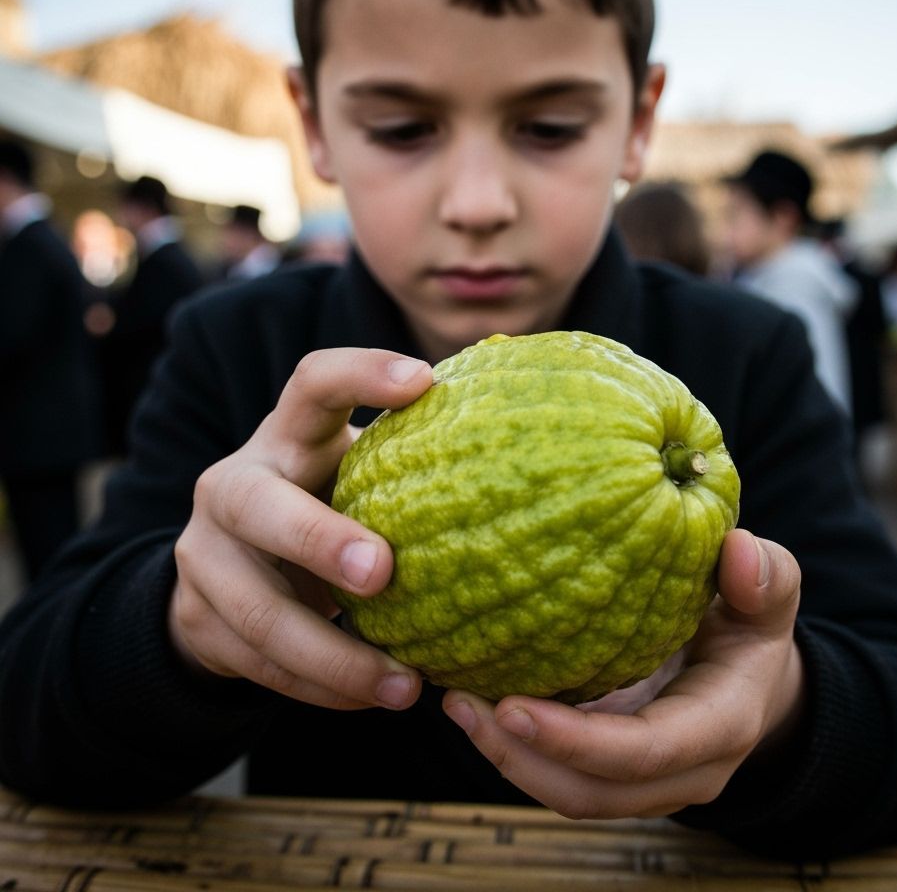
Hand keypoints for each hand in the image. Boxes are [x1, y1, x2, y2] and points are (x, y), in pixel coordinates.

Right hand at [170, 348, 432, 711]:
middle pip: (260, 504)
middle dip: (318, 539)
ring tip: (406, 687)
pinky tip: (374, 697)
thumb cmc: (325, 506)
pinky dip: (322, 688)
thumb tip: (524, 458)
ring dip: (334, 657)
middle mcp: (232, 486)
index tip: (424, 382)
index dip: (361, 373)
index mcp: (285, 437)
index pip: (312, 383)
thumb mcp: (353, 478)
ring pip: (258, 612)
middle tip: (383, 572)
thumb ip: (408, 468)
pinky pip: (261, 664)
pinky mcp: (197, 619)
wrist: (230, 569)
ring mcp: (205, 556)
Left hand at [442, 528, 802, 818]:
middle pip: (591, 792)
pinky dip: (514, 745)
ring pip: (567, 792)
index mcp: (720, 727)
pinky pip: (560, 771)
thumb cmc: (754, 620)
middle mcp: (681, 770)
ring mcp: (644, 778)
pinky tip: (473, 698)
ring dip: (506, 756)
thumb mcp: (770, 594)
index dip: (577, 742)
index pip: (644, 753)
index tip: (511, 707)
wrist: (754, 672)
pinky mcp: (612, 765)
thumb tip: (737, 551)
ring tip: (454, 701)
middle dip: (521, 757)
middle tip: (460, 703)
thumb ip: (765, 576)